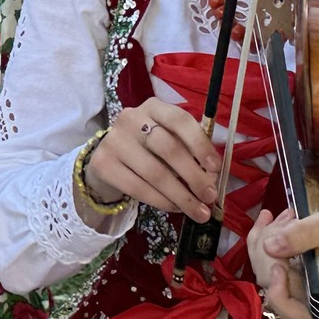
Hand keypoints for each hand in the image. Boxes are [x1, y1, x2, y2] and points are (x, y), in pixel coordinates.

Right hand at [81, 97, 218, 221]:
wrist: (109, 160)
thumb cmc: (148, 149)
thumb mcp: (169, 140)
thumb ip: (190, 152)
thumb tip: (211, 177)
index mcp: (153, 107)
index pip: (179, 120)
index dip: (200, 144)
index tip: (215, 168)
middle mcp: (131, 118)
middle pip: (168, 148)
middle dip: (194, 176)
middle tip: (210, 197)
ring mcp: (114, 140)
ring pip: (155, 172)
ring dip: (182, 196)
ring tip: (198, 212)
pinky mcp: (103, 163)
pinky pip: (138, 188)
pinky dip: (162, 202)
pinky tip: (175, 208)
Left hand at [248, 197, 318, 318]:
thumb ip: (305, 235)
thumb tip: (269, 247)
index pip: (302, 318)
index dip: (282, 296)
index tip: (278, 264)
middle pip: (280, 294)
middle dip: (268, 258)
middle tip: (280, 222)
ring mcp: (311, 284)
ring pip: (272, 276)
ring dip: (266, 245)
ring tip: (281, 216)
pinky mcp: (305, 270)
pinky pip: (276, 263)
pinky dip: (268, 241)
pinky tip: (272, 219)